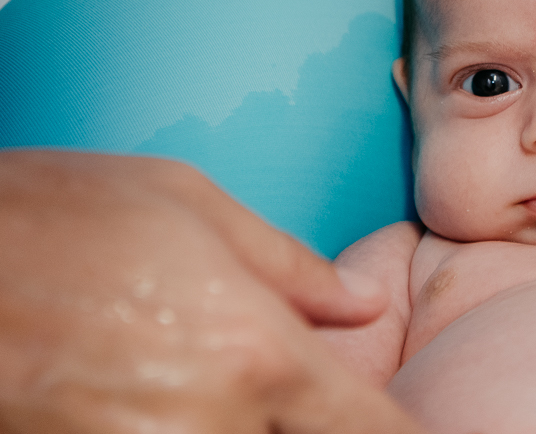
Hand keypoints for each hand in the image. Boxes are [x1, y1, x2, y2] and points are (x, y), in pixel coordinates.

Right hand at [0, 150, 424, 432]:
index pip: (369, 427)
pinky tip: (157, 392)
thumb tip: (362, 304)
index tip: (403, 423)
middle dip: (310, 420)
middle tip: (283, 385)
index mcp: (256, 353)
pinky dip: (189, 429)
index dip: (396, 430)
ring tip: (198, 370)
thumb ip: (291, 266)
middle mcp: (211, 425)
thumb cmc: (53, 215)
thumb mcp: (189, 204)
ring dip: (246, 424)